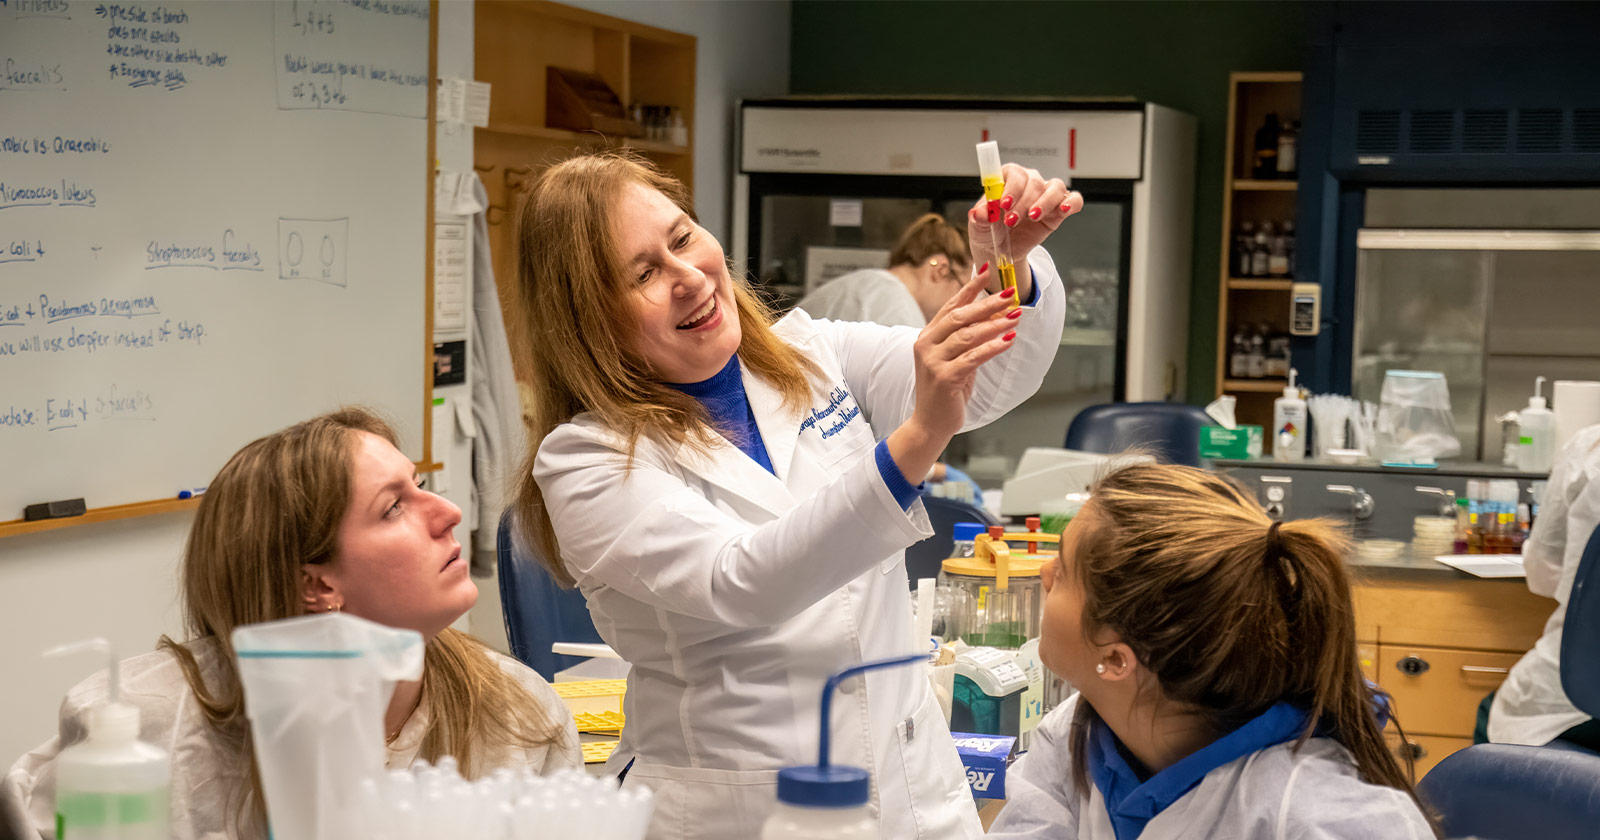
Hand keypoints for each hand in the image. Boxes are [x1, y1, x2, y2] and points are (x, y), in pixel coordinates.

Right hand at [887, 266, 1020, 480]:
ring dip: (995, 324)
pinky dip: (992, 348)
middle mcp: (927, 345)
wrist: (930, 422)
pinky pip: (973, 357)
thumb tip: (992, 314)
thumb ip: (965, 337)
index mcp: (928, 336)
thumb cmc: (945, 390)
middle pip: (961, 316)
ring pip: (969, 335)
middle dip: (988, 303)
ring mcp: (934, 361)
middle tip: (1009, 294)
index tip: (987, 271)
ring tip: (1015, 317)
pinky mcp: (945, 378)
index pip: (951, 305)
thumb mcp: (954, 358)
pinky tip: (1008, 341)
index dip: (970, 287)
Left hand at [967, 163, 1081, 298]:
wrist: (1001, 250)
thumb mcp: (978, 225)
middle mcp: (1029, 182)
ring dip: (1045, 202)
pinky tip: (1064, 210)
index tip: (1003, 205)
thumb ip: (979, 216)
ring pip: (1055, 187)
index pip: (1014, 173)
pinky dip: (1071, 202)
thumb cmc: (989, 231)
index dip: (1011, 187)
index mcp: (1008, 179)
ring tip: (1033, 217)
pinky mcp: (1059, 210)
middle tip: (1011, 221)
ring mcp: (1046, 195)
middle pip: (1034, 182)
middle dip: (1022, 203)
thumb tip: (978, 213)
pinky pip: (1074, 199)